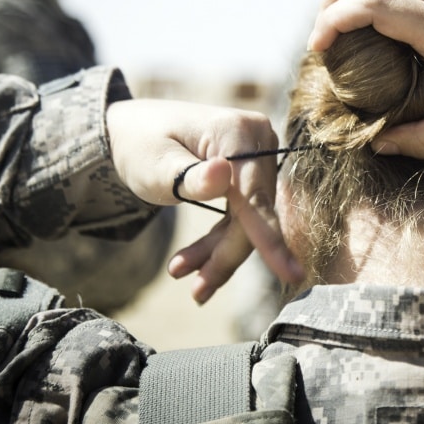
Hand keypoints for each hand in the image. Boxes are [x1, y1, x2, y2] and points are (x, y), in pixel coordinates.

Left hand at [106, 99, 302, 302]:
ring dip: (220, 251)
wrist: (134, 131)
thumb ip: (189, 177)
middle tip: (196, 292)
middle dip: (227, 253)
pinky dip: (220, 239)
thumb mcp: (155, 167)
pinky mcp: (251, 171)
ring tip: (181, 271)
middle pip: (255, 212)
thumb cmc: (140, 147)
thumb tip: (225, 173)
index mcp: (236, 132)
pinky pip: (243, 213)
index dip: (268, 238)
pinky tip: (193, 260)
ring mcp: (258, 154)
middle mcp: (258, 139)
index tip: (289, 274)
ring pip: (250, 218)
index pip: (255, 196)